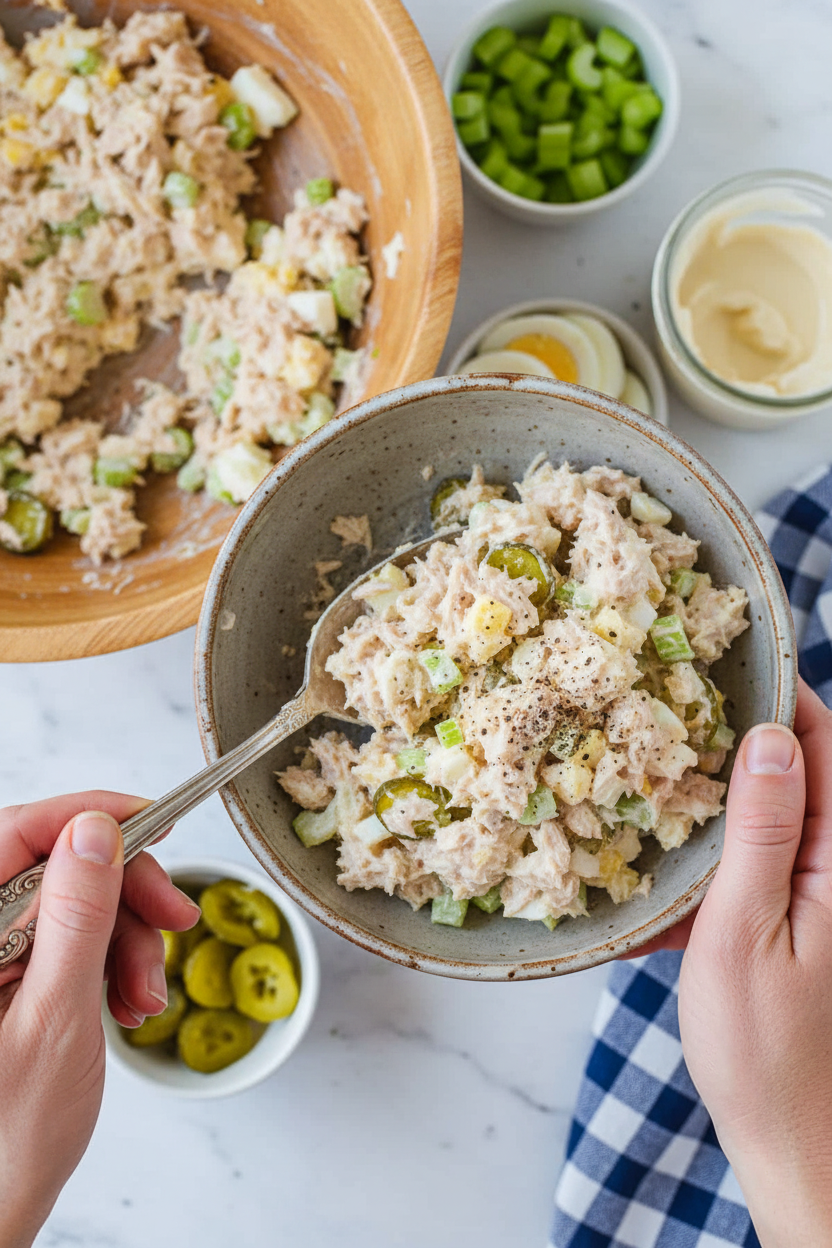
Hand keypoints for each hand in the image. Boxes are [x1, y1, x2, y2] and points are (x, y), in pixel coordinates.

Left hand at [0, 792, 198, 1247]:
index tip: (152, 820)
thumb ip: (75, 917)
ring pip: (71, 901)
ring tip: (144, 994)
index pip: (17, 831)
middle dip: (123, 889)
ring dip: (125, 937)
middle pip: (54, 864)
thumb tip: (94, 830)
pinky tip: (126, 1000)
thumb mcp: (55, 1017)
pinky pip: (69, 938)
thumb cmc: (6, 1138)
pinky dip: (111, 960)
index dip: (88, 815)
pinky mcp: (9, 975)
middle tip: (174, 918)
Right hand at [642, 680, 831, 1244]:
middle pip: (804, 770)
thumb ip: (765, 834)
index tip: (728, 661)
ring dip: (726, 784)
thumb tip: (771, 739)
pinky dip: (721, 843)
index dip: (783, 696)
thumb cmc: (765, 1051)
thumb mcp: (747, 933)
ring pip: (778, 810)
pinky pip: (763, 857)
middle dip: (746, 731)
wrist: (793, 1143)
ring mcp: (821, 895)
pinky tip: (671, 851)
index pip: (826, 749)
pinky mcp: (799, 920)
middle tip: (675, 703)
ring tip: (661, 761)